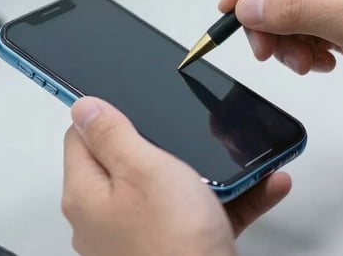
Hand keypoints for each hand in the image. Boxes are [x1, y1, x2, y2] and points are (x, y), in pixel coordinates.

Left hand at [62, 97, 291, 255]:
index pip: (80, 138)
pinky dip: (229, 201)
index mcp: (87, 194)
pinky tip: (261, 186)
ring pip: (171, 189)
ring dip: (207, 172)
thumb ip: (111, 134)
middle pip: (127, 163)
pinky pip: (200, 215)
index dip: (105, 115)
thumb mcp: (142, 168)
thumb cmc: (173, 243)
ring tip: (235, 159)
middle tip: (185, 131)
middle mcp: (106, 219)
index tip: (130, 101)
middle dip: (163, 144)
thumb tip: (84, 108)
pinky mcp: (174, 249)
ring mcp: (139, 238)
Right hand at [220, 0, 342, 128]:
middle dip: (266, 15)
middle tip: (262, 47)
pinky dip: (300, 49)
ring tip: (301, 62)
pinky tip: (321, 63)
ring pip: (284, 7)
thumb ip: (296, 11)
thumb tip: (247, 5)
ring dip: (283, 38)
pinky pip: (300, 28)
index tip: (232, 4)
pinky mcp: (341, 18)